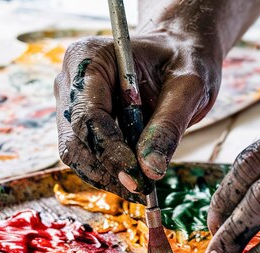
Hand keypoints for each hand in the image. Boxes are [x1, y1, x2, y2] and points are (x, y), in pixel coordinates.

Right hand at [55, 32, 221, 200]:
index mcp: (90, 58)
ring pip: (76, 155)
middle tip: (143, 190)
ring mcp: (72, 104)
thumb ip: (167, 126)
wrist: (179, 56)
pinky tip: (136, 181)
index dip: (110, 152)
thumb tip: (151, 171)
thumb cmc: (184, 61)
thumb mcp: (188, 88)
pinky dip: (109, 175)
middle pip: (74, 140)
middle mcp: (71, 81)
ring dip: (107, 178)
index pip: (88, 114)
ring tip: (142, 188)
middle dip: (107, 171)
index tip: (137, 179)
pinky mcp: (80, 125)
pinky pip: (87, 158)